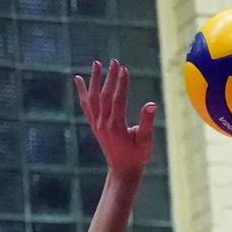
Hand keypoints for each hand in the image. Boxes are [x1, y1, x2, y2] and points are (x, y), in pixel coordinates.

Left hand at [74, 59, 155, 180]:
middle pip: (104, 95)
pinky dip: (81, 91)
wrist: (122, 170)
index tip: (124, 69)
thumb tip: (152, 105)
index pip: (117, 100)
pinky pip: (85, 105)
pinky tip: (78, 79)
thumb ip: (147, 123)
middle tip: (115, 61)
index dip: (121, 84)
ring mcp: (96, 124)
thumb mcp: (145, 141)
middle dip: (110, 77)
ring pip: (92, 98)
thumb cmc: (137, 157)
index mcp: (116, 127)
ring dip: (94, 80)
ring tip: (96, 63)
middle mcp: (102, 123)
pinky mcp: (94, 125)